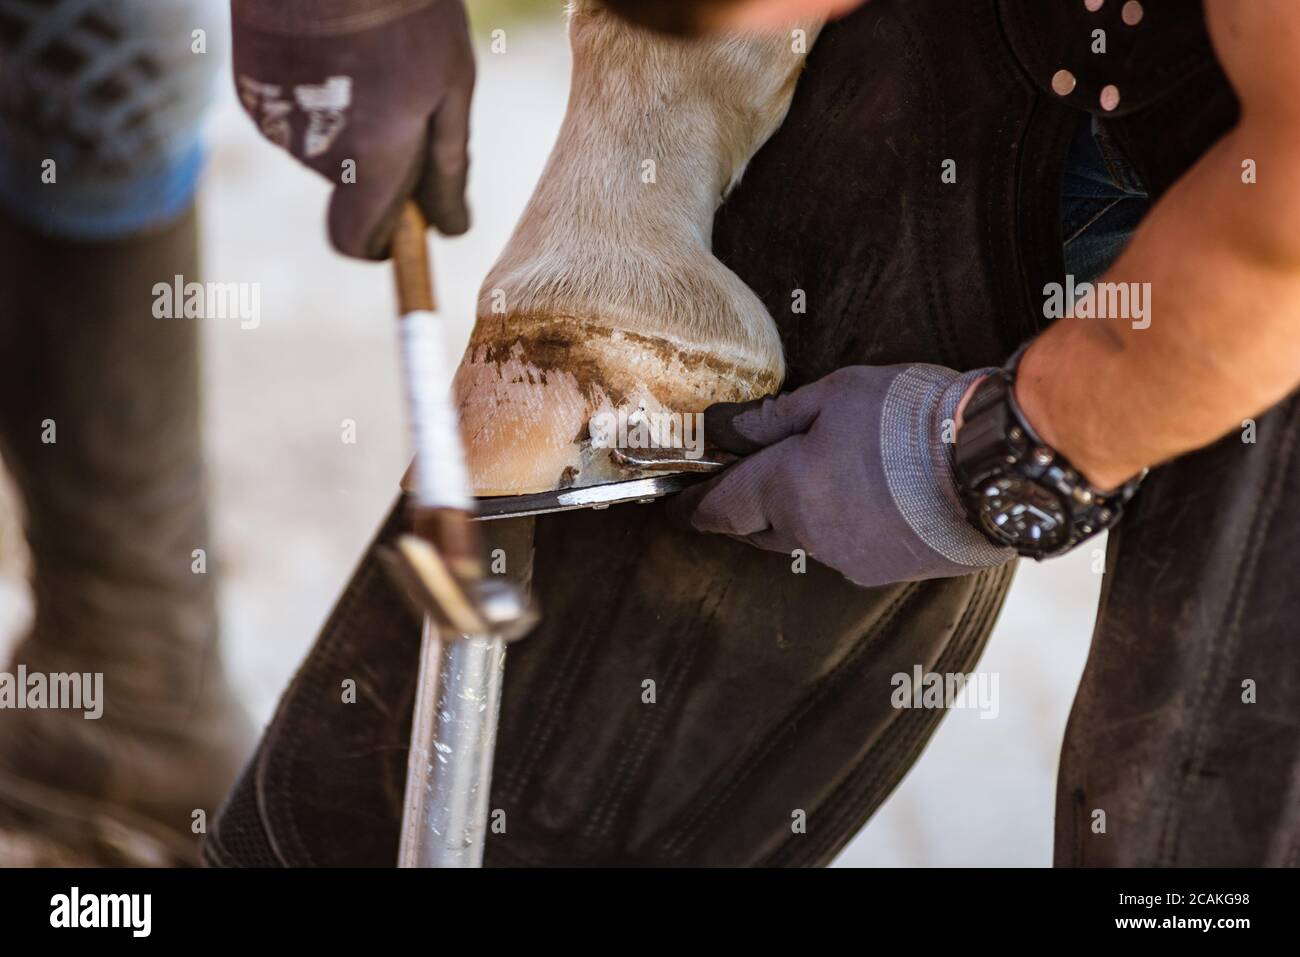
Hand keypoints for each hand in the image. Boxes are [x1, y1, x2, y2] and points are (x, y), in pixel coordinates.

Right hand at [231, 0, 474, 258]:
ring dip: (345, 121)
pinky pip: (290, 113)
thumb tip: (451, 228)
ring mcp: (271, 119)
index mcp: (368, 160)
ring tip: (363, 59)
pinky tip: (328, 48)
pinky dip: (312, 94)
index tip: (402, 222)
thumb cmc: (406, 10)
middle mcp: (311, 151)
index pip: (356, 243)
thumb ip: (448, 166)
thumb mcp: (450, 84)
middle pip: (346, 189)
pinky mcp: (245, 86)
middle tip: (400, 98)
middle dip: (375, 163)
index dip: (379, 242)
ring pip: (319, 146)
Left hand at [670, 364, 1013, 587]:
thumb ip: (771, 418)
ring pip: (807, 540)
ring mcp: (850, 560)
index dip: (695, 507)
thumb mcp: (835, 395)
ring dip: (806, 515)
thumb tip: (723, 428)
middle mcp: (808, 535)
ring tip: (835, 476)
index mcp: (785, 490)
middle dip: (747, 509)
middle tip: (749, 483)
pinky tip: (875, 499)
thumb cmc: (910, 419)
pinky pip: (850, 550)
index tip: (678, 508)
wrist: (994, 466)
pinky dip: (849, 527)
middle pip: (758, 530)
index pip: (720, 509)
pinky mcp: (888, 572)